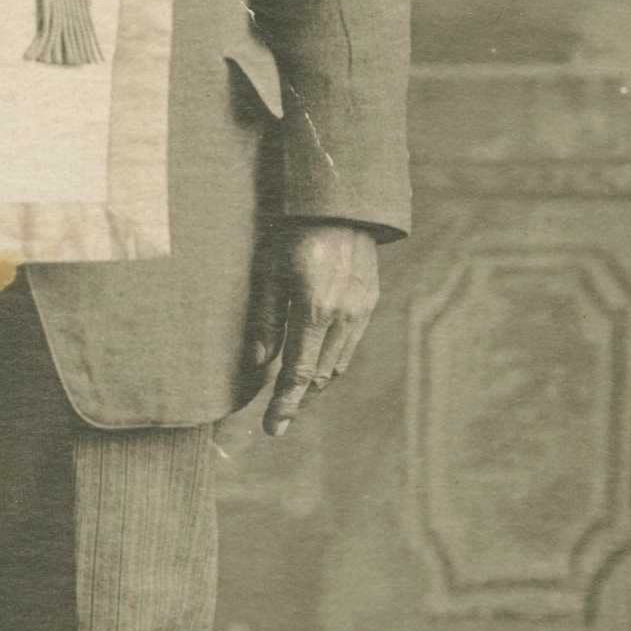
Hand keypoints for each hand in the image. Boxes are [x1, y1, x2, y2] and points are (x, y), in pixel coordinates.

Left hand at [247, 222, 379, 437]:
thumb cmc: (292, 231)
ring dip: (316, 381)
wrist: (339, 201)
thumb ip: (265, 319)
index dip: (285, 404)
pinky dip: (332, 358)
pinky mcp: (370, 299)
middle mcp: (343, 313)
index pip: (299, 372)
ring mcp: (361, 307)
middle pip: (321, 374)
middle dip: (299, 398)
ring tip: (294, 392)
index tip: (273, 429)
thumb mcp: (268, 271)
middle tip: (278, 415)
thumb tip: (260, 363)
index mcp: (314, 308)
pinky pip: (350, 342)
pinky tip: (316, 359)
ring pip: (339, 362)